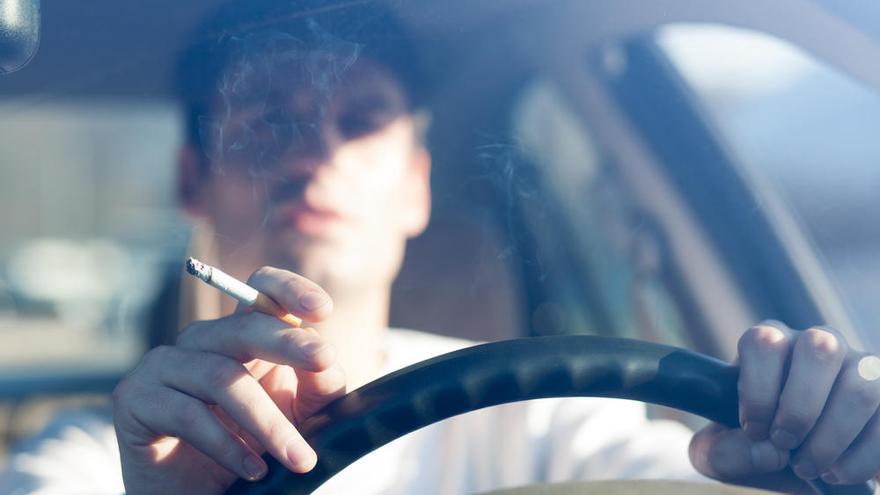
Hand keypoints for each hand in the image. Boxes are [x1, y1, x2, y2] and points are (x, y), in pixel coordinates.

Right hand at [112, 267, 343, 494]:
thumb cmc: (249, 450)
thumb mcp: (298, 416)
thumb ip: (317, 386)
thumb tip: (325, 360)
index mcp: (242, 336)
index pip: (261, 290)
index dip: (290, 290)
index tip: (322, 310)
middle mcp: (201, 341)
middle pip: (244, 326)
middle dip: (289, 343)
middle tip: (325, 361)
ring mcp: (164, 365)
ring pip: (221, 376)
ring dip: (267, 421)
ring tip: (299, 459)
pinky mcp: (134, 397)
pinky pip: (187, 414)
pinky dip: (226, 445)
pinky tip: (254, 470)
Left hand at [690, 321, 879, 492]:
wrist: (793, 466)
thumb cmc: (751, 446)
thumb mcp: (720, 453)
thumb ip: (725, 451)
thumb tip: (766, 451)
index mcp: (768, 345)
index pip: (763, 343)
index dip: (758, 391)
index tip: (755, 430)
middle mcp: (816, 344)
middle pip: (819, 349)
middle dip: (800, 407)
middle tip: (784, 443)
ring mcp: (857, 366)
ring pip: (859, 385)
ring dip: (832, 436)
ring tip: (808, 466)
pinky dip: (862, 456)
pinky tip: (837, 473)